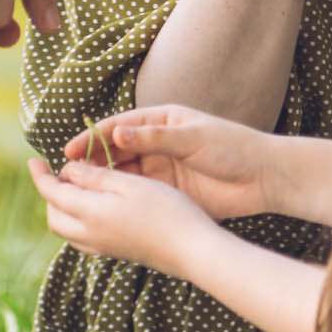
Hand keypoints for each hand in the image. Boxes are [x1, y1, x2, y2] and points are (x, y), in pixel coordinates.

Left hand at [29, 154, 229, 276]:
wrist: (193, 250)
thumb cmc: (167, 210)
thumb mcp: (130, 184)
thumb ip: (95, 177)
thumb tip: (67, 171)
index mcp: (89, 213)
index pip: (52, 193)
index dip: (40, 175)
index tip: (33, 160)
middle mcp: (89, 235)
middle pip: (53, 215)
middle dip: (50, 194)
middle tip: (58, 173)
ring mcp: (102, 248)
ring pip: (66, 230)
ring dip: (62, 209)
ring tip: (75, 188)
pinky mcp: (115, 254)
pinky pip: (82, 239)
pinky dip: (77, 222)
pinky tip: (93, 210)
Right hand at [62, 105, 277, 219]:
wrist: (264, 178)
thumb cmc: (233, 148)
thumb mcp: (193, 137)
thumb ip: (154, 137)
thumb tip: (116, 134)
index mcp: (160, 122)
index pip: (117, 128)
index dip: (91, 139)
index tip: (69, 152)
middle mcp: (156, 145)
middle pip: (114, 153)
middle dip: (90, 163)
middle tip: (67, 177)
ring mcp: (160, 170)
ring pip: (122, 176)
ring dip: (100, 183)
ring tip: (78, 195)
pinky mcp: (167, 192)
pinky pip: (136, 195)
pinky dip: (118, 199)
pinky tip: (102, 208)